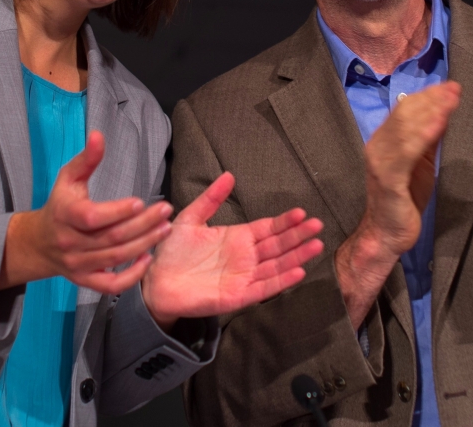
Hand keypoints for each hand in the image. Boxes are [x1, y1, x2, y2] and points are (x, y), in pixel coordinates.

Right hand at [0, 131, 173, 293]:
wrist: (39, 242)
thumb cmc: (60, 204)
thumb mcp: (68, 178)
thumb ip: (86, 158)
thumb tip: (99, 135)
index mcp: (65, 215)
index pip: (92, 217)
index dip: (118, 211)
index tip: (141, 201)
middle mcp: (70, 242)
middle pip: (110, 237)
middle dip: (142, 225)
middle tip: (166, 211)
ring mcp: (77, 264)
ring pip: (114, 258)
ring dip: (143, 244)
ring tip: (165, 229)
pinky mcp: (84, 280)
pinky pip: (109, 285)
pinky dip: (130, 276)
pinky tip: (147, 259)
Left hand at [140, 172, 323, 329]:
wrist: (153, 282)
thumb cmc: (171, 252)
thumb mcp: (190, 219)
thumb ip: (210, 199)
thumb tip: (229, 175)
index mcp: (237, 238)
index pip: (267, 228)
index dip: (284, 222)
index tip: (302, 212)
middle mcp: (245, 258)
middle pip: (278, 245)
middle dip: (298, 236)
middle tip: (318, 225)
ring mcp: (243, 277)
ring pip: (276, 265)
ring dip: (297, 256)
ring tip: (317, 245)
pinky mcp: (237, 296)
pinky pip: (264, 288)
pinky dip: (281, 281)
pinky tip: (298, 271)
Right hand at [359, 81, 460, 254]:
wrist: (387, 233)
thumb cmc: (403, 200)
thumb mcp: (420, 164)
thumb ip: (426, 141)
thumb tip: (440, 115)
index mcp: (384, 141)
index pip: (404, 110)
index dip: (427, 96)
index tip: (449, 86)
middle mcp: (377, 146)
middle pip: (404, 114)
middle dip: (431, 99)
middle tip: (454, 88)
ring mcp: (380, 161)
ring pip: (404, 128)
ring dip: (430, 111)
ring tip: (451, 100)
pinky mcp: (388, 178)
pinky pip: (406, 152)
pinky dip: (422, 135)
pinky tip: (439, 124)